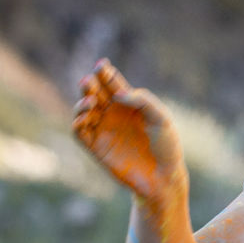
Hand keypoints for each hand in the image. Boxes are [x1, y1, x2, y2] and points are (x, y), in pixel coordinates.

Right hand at [71, 58, 186, 203]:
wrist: (164, 177)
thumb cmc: (166, 146)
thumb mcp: (161, 118)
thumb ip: (143, 101)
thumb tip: (119, 94)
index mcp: (129, 104)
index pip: (112, 83)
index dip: (104, 73)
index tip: (101, 65)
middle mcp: (113, 114)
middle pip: (95, 93)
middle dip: (89, 85)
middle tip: (89, 81)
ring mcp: (103, 130)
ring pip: (83, 110)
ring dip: (82, 103)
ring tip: (90, 101)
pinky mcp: (96, 147)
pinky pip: (79, 132)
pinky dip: (77, 122)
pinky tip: (84, 117)